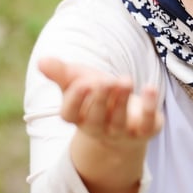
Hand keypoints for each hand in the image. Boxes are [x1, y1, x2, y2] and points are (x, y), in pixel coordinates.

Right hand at [38, 57, 162, 149]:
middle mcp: (99, 127)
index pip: (70, 114)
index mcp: (79, 117)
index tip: (83, 83)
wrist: (125, 124)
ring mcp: (122, 132)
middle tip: (105, 80)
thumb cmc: (96, 97)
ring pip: (119, 119)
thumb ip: (61, 73)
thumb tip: (42, 61)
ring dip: (122, 99)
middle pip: (95, 117)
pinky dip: (149, 106)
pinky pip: (147, 122)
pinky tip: (150, 88)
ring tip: (125, 79)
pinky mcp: (145, 129)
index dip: (76, 100)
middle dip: (100, 99)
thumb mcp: (79, 82)